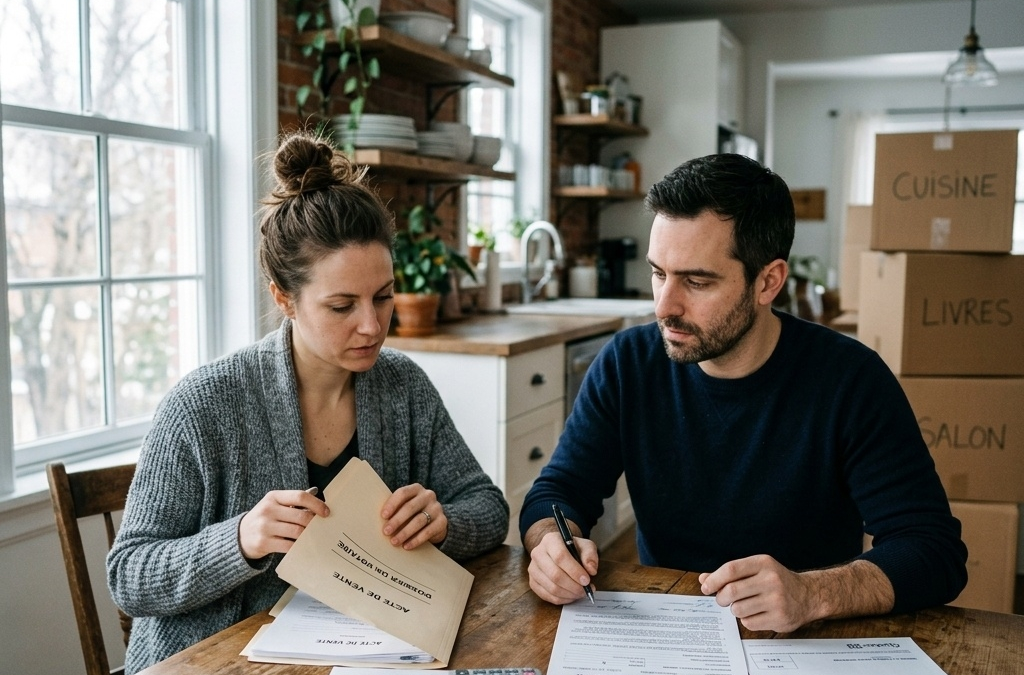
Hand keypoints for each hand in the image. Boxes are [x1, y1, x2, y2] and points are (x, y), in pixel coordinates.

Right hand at [238, 489, 329, 560]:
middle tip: (320, 527)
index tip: (326, 512)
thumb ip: (293, 501)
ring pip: (297, 532)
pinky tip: (303, 546)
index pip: (300, 496)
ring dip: (308, 535)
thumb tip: (317, 496)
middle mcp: (268, 510)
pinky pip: (289, 546)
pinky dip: (299, 546)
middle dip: (314, 523)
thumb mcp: (274, 504)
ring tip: (313, 536)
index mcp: (273, 497)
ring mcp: (265, 527)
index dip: (316, 504)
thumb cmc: (264, 518)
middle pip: (301, 516)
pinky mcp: (264, 543)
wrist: (240, 536)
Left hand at [380, 484, 447, 549]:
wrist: (436, 521)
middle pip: (410, 507)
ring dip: (405, 532)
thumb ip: (395, 510)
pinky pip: (428, 531)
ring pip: (419, 520)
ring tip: (394, 542)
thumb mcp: (405, 507)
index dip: (392, 504)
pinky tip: (406, 546)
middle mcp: (428, 495)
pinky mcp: (442, 521)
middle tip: (386, 532)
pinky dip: (416, 540)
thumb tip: (379, 521)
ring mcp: (436, 508)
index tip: (383, 516)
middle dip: (397, 520)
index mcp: (416, 489)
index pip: (403, 493)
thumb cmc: (413, 513)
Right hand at [527, 525, 598, 604]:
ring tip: (581, 593)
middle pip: (555, 575)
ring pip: (551, 588)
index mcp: (550, 540)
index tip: (587, 580)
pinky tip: (571, 596)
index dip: (574, 571)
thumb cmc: (573, 549)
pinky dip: (562, 599)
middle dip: (573, 586)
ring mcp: (533, 569)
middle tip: (586, 590)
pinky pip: (547, 596)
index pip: (560, 556)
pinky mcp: (532, 582)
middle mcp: (537, 553)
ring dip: (569, 594)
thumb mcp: (585, 546)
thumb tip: (591, 570)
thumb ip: (590, 555)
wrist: (558, 551)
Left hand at [698, 554, 818, 631]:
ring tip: (745, 605)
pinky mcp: (780, 618)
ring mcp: (776, 600)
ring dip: (735, 610)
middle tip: (722, 599)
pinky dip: (747, 620)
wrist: (808, 595)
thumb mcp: (756, 570)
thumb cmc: (776, 581)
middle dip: (720, 598)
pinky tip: (758, 613)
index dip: (714, 579)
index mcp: (763, 563)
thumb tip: (704, 579)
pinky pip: (749, 623)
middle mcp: (771, 580)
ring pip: (738, 609)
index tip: (705, 587)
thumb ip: (730, 574)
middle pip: (731, 591)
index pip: (731, 569)